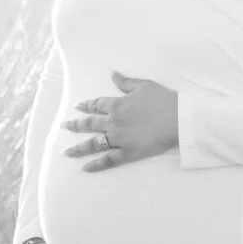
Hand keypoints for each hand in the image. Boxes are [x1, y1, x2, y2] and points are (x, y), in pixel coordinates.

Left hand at [62, 71, 178, 171]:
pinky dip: (96, 165)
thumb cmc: (163, 99)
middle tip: (64, 126)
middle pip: (89, 124)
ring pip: (93, 144)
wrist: (178, 118)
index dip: (86, 105)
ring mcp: (119, 139)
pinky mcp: (128, 153)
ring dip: (78, 148)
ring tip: (66, 153)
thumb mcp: (143, 85)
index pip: (96, 105)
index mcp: (116, 105)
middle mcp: (113, 122)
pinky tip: (85, 168)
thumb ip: (125, 82)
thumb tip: (112, 74)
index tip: (77, 107)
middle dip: (75, 126)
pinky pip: (108, 160)